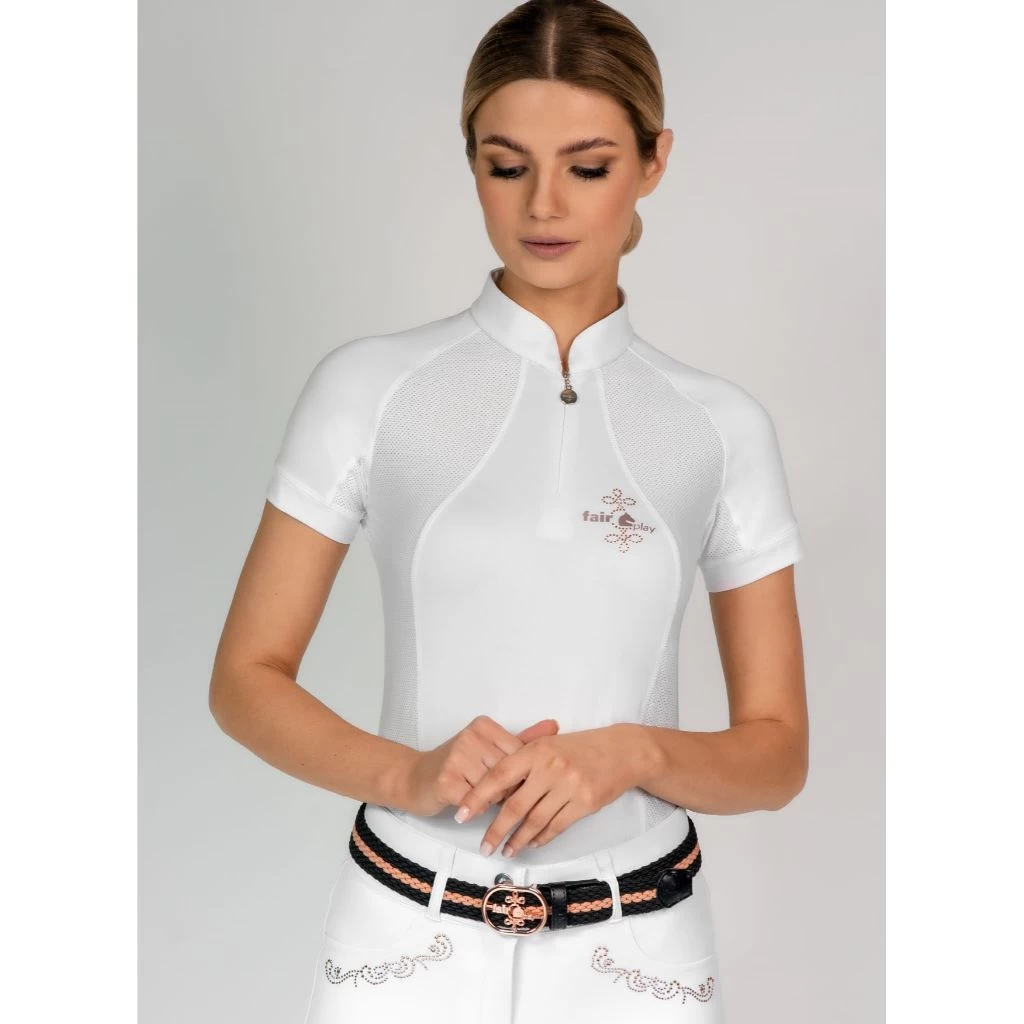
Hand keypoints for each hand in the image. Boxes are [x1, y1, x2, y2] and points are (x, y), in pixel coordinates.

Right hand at [401, 715, 559, 817]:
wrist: (413, 778)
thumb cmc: (456, 766)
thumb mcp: (490, 748)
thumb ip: (523, 739)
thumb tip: (555, 726)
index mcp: (484, 726)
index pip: (520, 756)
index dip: (516, 775)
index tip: (504, 778)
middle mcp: (471, 736)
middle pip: (508, 775)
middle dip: (502, 790)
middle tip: (481, 785)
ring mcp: (457, 757)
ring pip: (494, 792)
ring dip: (487, 801)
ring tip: (469, 790)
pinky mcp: (446, 780)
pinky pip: (477, 804)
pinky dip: (473, 809)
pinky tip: (462, 801)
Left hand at [454, 726, 636, 856]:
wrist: (621, 751)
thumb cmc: (580, 747)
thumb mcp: (548, 744)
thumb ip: (524, 764)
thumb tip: (494, 792)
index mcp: (536, 750)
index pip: (499, 776)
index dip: (478, 797)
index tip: (462, 814)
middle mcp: (550, 767)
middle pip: (515, 805)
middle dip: (496, 829)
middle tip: (483, 846)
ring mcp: (568, 786)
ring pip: (535, 820)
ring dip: (518, 839)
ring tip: (506, 850)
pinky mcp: (584, 803)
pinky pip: (556, 826)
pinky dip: (542, 838)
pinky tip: (532, 843)